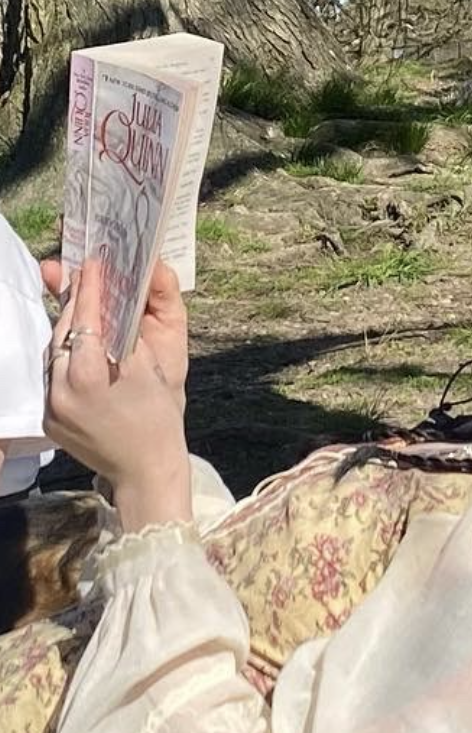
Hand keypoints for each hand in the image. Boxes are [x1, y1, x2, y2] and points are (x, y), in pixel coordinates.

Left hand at [42, 257, 191, 525]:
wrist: (147, 469)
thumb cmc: (162, 416)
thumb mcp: (156, 368)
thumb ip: (130, 332)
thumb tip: (115, 300)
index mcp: (95, 374)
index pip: (88, 318)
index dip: (91, 288)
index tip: (93, 263)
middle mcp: (65, 389)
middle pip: (65, 333)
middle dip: (77, 305)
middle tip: (87, 278)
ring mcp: (52, 407)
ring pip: (56, 354)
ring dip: (70, 332)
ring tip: (86, 312)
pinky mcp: (48, 420)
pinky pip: (53, 378)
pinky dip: (66, 361)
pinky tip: (81, 353)